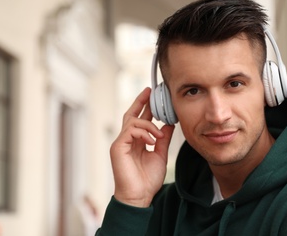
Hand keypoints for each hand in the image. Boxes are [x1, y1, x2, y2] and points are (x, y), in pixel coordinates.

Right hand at [110, 87, 174, 206]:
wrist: (139, 196)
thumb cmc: (148, 179)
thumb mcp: (160, 154)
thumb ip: (163, 139)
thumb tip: (168, 124)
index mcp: (136, 141)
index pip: (140, 119)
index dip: (145, 106)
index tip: (152, 94)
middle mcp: (127, 139)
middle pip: (131, 114)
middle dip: (140, 102)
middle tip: (149, 91)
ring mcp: (121, 143)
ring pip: (132, 121)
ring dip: (149, 125)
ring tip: (159, 135)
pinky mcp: (117, 147)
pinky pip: (130, 131)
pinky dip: (143, 133)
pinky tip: (152, 140)